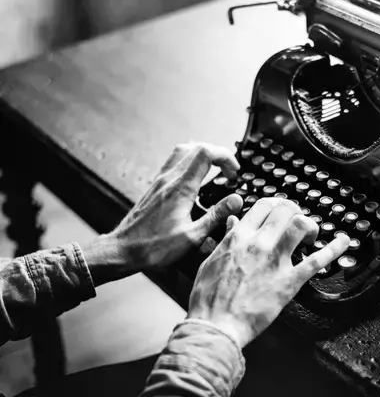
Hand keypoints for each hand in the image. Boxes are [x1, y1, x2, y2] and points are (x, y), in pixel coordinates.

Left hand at [82, 143, 243, 285]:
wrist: (123, 251)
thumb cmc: (154, 247)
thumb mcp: (192, 236)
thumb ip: (216, 216)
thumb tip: (236, 200)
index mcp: (181, 188)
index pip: (206, 153)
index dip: (225, 156)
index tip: (234, 172)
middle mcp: (169, 179)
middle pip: (196, 147)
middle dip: (218, 154)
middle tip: (229, 171)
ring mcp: (160, 181)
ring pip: (183, 151)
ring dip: (202, 154)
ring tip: (215, 169)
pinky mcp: (155, 187)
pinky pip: (174, 162)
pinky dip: (189, 162)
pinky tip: (195, 178)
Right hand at [187, 198, 349, 347]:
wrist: (216, 325)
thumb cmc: (209, 298)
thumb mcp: (212, 260)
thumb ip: (226, 238)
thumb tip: (233, 222)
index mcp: (238, 237)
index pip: (264, 205)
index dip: (277, 205)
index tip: (281, 212)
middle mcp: (259, 243)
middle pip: (286, 209)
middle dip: (295, 212)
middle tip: (297, 223)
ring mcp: (275, 261)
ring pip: (301, 225)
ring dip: (310, 226)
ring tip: (310, 236)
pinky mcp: (289, 281)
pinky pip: (316, 261)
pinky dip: (334, 249)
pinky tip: (344, 242)